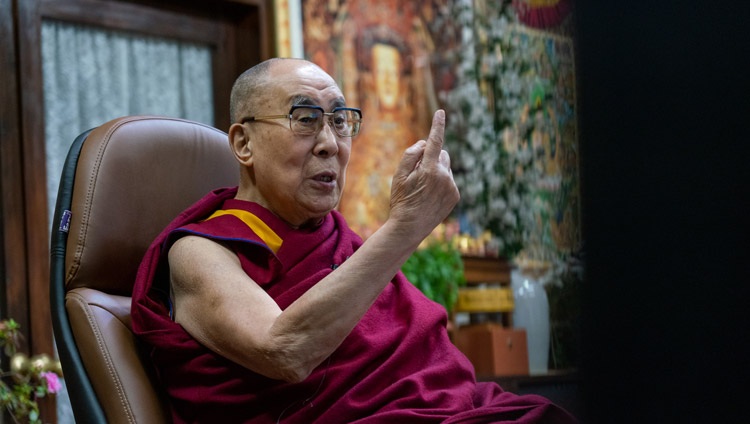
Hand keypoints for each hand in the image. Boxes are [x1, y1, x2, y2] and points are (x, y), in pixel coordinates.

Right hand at [388, 110, 459, 241]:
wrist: (409, 228)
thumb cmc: (401, 200)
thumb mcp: (398, 175)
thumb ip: (411, 155)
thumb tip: (426, 143)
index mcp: (429, 169)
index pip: (435, 141)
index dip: (437, 125)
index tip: (441, 112)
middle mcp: (444, 176)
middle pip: (441, 154)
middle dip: (432, 158)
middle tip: (418, 175)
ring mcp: (452, 187)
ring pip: (446, 167)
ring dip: (436, 171)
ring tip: (424, 189)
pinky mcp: (455, 195)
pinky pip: (449, 180)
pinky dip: (441, 183)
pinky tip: (430, 196)